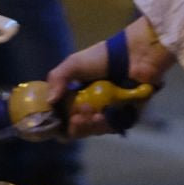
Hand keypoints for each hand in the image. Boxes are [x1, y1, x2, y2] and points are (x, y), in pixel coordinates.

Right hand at [45, 18, 177, 137]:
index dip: (59, 124)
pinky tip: (103, 115)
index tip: (58, 120)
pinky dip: (106, 124)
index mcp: (78, 98)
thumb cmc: (103, 57)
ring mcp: (110, 114)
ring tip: (92, 113)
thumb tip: (50, 101)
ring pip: (95, 131)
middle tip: (77, 116)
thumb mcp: (74, 64)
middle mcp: (93, 109)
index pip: (64, 120)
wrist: (133, 54)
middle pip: (79, 130)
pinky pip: (113, 128)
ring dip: (90, 125)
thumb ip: (58, 79)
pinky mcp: (127, 116)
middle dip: (76, 126)